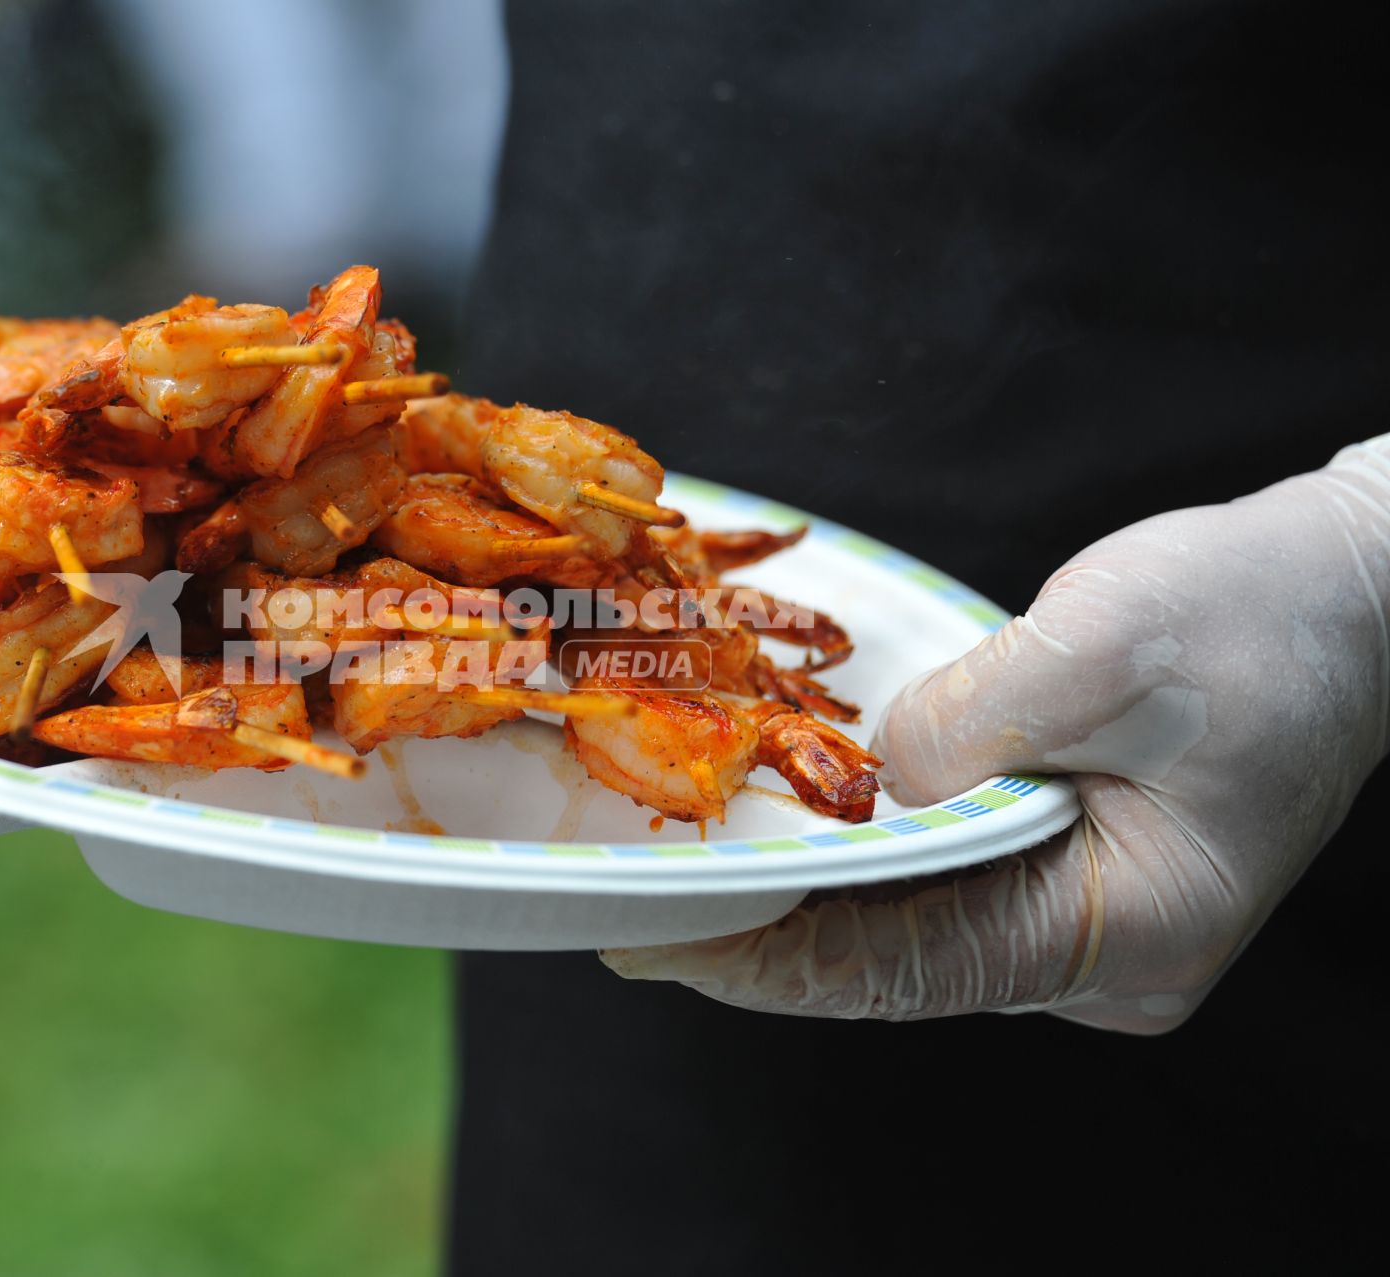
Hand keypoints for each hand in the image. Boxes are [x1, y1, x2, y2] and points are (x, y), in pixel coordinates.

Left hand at [602, 438, 1389, 1032]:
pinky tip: (776, 833)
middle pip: (895, 964)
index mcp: (1128, 932)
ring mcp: (1084, 919)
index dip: (768, 957)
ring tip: (676, 872)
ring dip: (798, 900)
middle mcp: (1101, 957)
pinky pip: (936, 884)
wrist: (1357, 589)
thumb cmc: (1263, 614)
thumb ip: (975, 720)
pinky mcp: (1065, 868)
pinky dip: (853, 863)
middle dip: (762, 935)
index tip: (655, 938)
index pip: (906, 968)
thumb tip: (874, 774)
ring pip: (907, 929)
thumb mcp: (1110, 646)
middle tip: (633, 904)